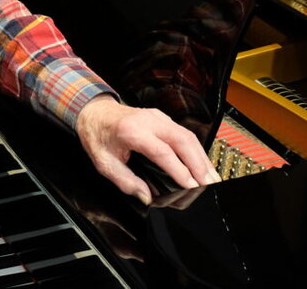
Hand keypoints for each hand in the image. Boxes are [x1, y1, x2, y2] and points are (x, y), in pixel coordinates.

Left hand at [76, 95, 219, 204]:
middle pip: (182, 140)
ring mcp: (158, 117)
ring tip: (212, 178)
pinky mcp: (163, 118)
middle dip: (199, 164)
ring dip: (202, 157)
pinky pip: (184, 134)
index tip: (191, 186)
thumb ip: (125, 181)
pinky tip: (201, 164)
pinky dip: (196, 150)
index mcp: (132, 131)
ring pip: (187, 136)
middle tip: (210, 185)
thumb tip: (146, 196)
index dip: (179, 170)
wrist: (94, 111)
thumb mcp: (104, 163)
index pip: (162, 152)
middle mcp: (148, 121)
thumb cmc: (98, 135)